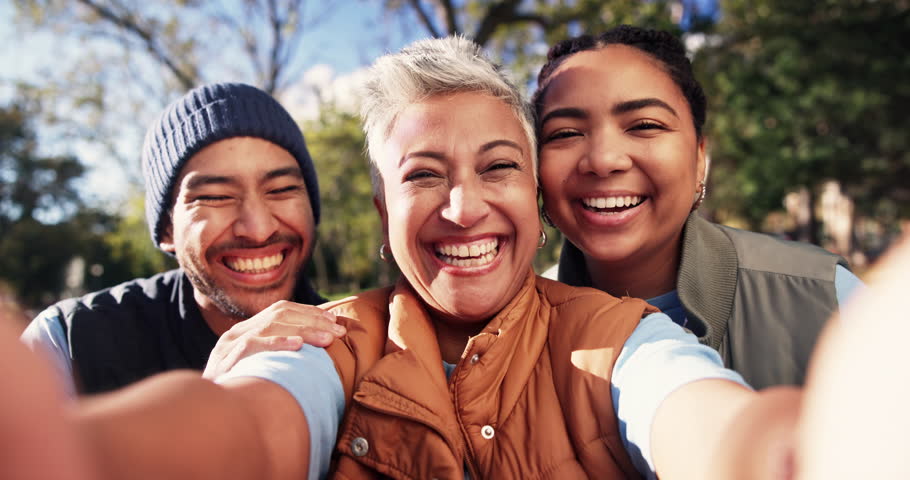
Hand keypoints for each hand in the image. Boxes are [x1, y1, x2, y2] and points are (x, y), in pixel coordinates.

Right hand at [202, 300, 344, 379]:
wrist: (206, 413)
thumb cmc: (238, 392)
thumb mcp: (260, 368)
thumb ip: (280, 355)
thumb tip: (316, 348)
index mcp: (246, 331)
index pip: (280, 310)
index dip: (309, 312)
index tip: (334, 319)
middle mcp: (236, 333)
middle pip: (279, 316)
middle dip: (313, 321)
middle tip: (339, 331)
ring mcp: (228, 345)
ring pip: (269, 327)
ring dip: (303, 331)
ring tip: (327, 339)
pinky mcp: (224, 361)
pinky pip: (252, 346)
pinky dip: (276, 343)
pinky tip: (298, 346)